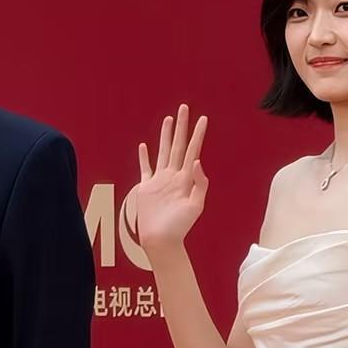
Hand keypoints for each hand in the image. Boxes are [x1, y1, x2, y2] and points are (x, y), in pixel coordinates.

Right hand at [129, 104, 207, 257]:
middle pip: (178, 145)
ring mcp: (159, 181)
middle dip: (182, 127)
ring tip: (169, 119)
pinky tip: (144, 146)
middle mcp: (173, 176)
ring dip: (166, 135)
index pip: (193, 151)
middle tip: (184, 108)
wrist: (161, 240)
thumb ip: (199, 184)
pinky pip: (145, 168)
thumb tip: (197, 161)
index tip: (203, 119)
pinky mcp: (146, 188)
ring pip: (163, 151)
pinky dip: (144, 157)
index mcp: (185, 179)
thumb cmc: (179, 227)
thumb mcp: (195, 206)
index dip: (198, 135)